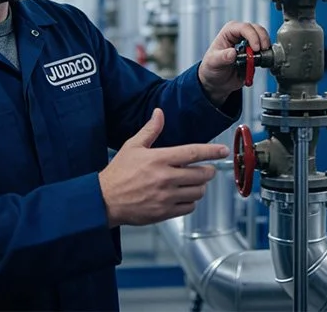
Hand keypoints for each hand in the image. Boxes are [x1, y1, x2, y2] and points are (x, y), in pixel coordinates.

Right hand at [98, 109, 227, 226]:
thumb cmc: (118, 173)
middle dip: (209, 170)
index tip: (223, 150)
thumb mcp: (132, 146)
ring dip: (200, 186)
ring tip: (194, 182)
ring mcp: (166, 197)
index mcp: (159, 159)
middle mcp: (165, 178)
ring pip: (198, 192)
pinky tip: (183, 196)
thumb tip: (159, 113)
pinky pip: (189, 207)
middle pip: (201, 174)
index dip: (212, 151)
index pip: (193, 153)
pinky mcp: (164, 212)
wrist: (104, 200)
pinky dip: (190, 202)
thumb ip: (150, 130)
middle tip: (206, 169)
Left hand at [197, 20, 271, 104]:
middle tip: (263, 50)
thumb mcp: (213, 62)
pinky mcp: (254, 54)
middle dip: (262, 39)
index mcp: (229, 32)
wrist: (217, 82)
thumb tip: (232, 53)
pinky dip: (266, 55)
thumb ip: (222, 57)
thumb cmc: (212, 68)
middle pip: (257, 29)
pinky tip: (261, 62)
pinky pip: (264, 51)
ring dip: (265, 47)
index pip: (244, 27)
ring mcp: (248, 44)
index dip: (252, 36)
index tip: (256, 48)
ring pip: (263, 38)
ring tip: (261, 57)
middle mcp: (240, 35)